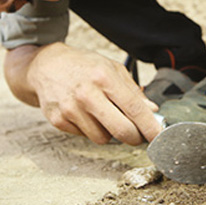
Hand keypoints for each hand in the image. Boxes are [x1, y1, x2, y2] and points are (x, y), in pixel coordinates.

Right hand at [25, 43, 161, 144]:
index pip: (134, 108)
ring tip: (103, 116)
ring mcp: (71, 109)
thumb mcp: (111, 68)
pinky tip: (86, 115)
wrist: (46, 66)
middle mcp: (87, 94)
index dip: (150, 126)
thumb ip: (132, 90)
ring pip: (103, 138)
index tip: (159, 136)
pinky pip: (85, 136)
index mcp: (104, 77)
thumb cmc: (83, 66)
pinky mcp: (59, 120)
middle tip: (137, 135)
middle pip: (121, 130)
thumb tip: (151, 111)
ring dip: (109, 132)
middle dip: (134, 137)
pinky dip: (91, 130)